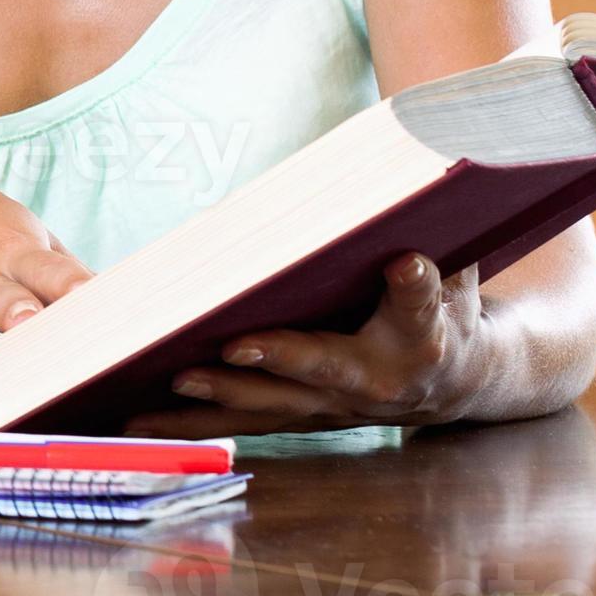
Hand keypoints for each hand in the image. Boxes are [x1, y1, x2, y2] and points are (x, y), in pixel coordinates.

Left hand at [124, 253, 486, 437]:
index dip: (415, 287)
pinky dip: (193, 423)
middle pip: (327, 367)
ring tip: (174, 380)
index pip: (422, 307)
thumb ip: (434, 233)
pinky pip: (242, 422)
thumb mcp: (456, 269)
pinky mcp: (300, 417)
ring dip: (222, 394)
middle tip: (237, 345)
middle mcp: (378, 380)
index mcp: (423, 336)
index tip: (407, 262)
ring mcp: (333, 407)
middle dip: (282, 357)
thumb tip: (415, 172)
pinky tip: (139, 419)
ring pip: (274, 404)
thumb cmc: (446, 307)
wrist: (453, 382)